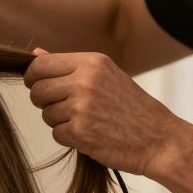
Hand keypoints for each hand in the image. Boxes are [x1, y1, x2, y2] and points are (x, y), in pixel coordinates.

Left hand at [24, 48, 190, 178]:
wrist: (159, 138)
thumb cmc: (131, 107)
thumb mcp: (105, 76)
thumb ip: (69, 66)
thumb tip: (35, 53)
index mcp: (92, 63)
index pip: (40, 65)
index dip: (33, 77)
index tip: (38, 85)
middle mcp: (85, 81)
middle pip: (37, 90)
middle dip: (44, 101)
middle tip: (65, 106)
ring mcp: (82, 107)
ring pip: (46, 114)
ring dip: (60, 120)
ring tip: (87, 119)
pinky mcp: (80, 132)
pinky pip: (56, 134)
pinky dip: (69, 137)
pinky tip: (91, 133)